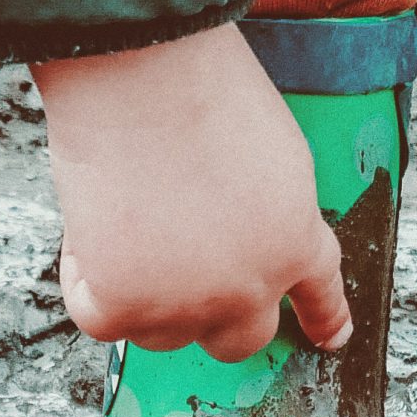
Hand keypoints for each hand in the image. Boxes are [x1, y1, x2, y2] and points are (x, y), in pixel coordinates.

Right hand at [31, 24, 350, 363]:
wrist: (143, 75)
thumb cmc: (197, 88)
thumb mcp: (271, 153)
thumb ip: (262, 212)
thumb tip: (224, 241)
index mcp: (296, 240)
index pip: (318, 292)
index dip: (323, 319)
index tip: (331, 339)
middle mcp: (251, 286)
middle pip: (238, 340)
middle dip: (211, 316)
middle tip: (175, 276)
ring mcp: (189, 304)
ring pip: (161, 335)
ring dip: (143, 294)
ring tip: (128, 223)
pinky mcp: (126, 307)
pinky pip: (99, 318)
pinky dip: (86, 280)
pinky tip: (93, 228)